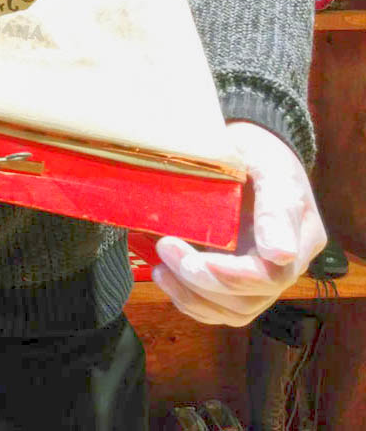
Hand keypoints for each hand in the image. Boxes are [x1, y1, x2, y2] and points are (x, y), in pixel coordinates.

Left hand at [152, 120, 326, 326]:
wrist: (244, 150)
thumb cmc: (257, 153)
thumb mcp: (269, 166)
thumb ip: (276, 207)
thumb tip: (279, 253)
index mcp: (300, 237)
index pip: (272, 275)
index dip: (231, 276)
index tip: (192, 259)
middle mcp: (284, 265)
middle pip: (250, 299)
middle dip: (202, 282)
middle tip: (165, 246)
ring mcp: (259, 276)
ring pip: (232, 311)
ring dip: (191, 296)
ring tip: (160, 269)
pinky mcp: (234, 279)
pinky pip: (217, 308)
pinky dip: (188, 300)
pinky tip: (165, 276)